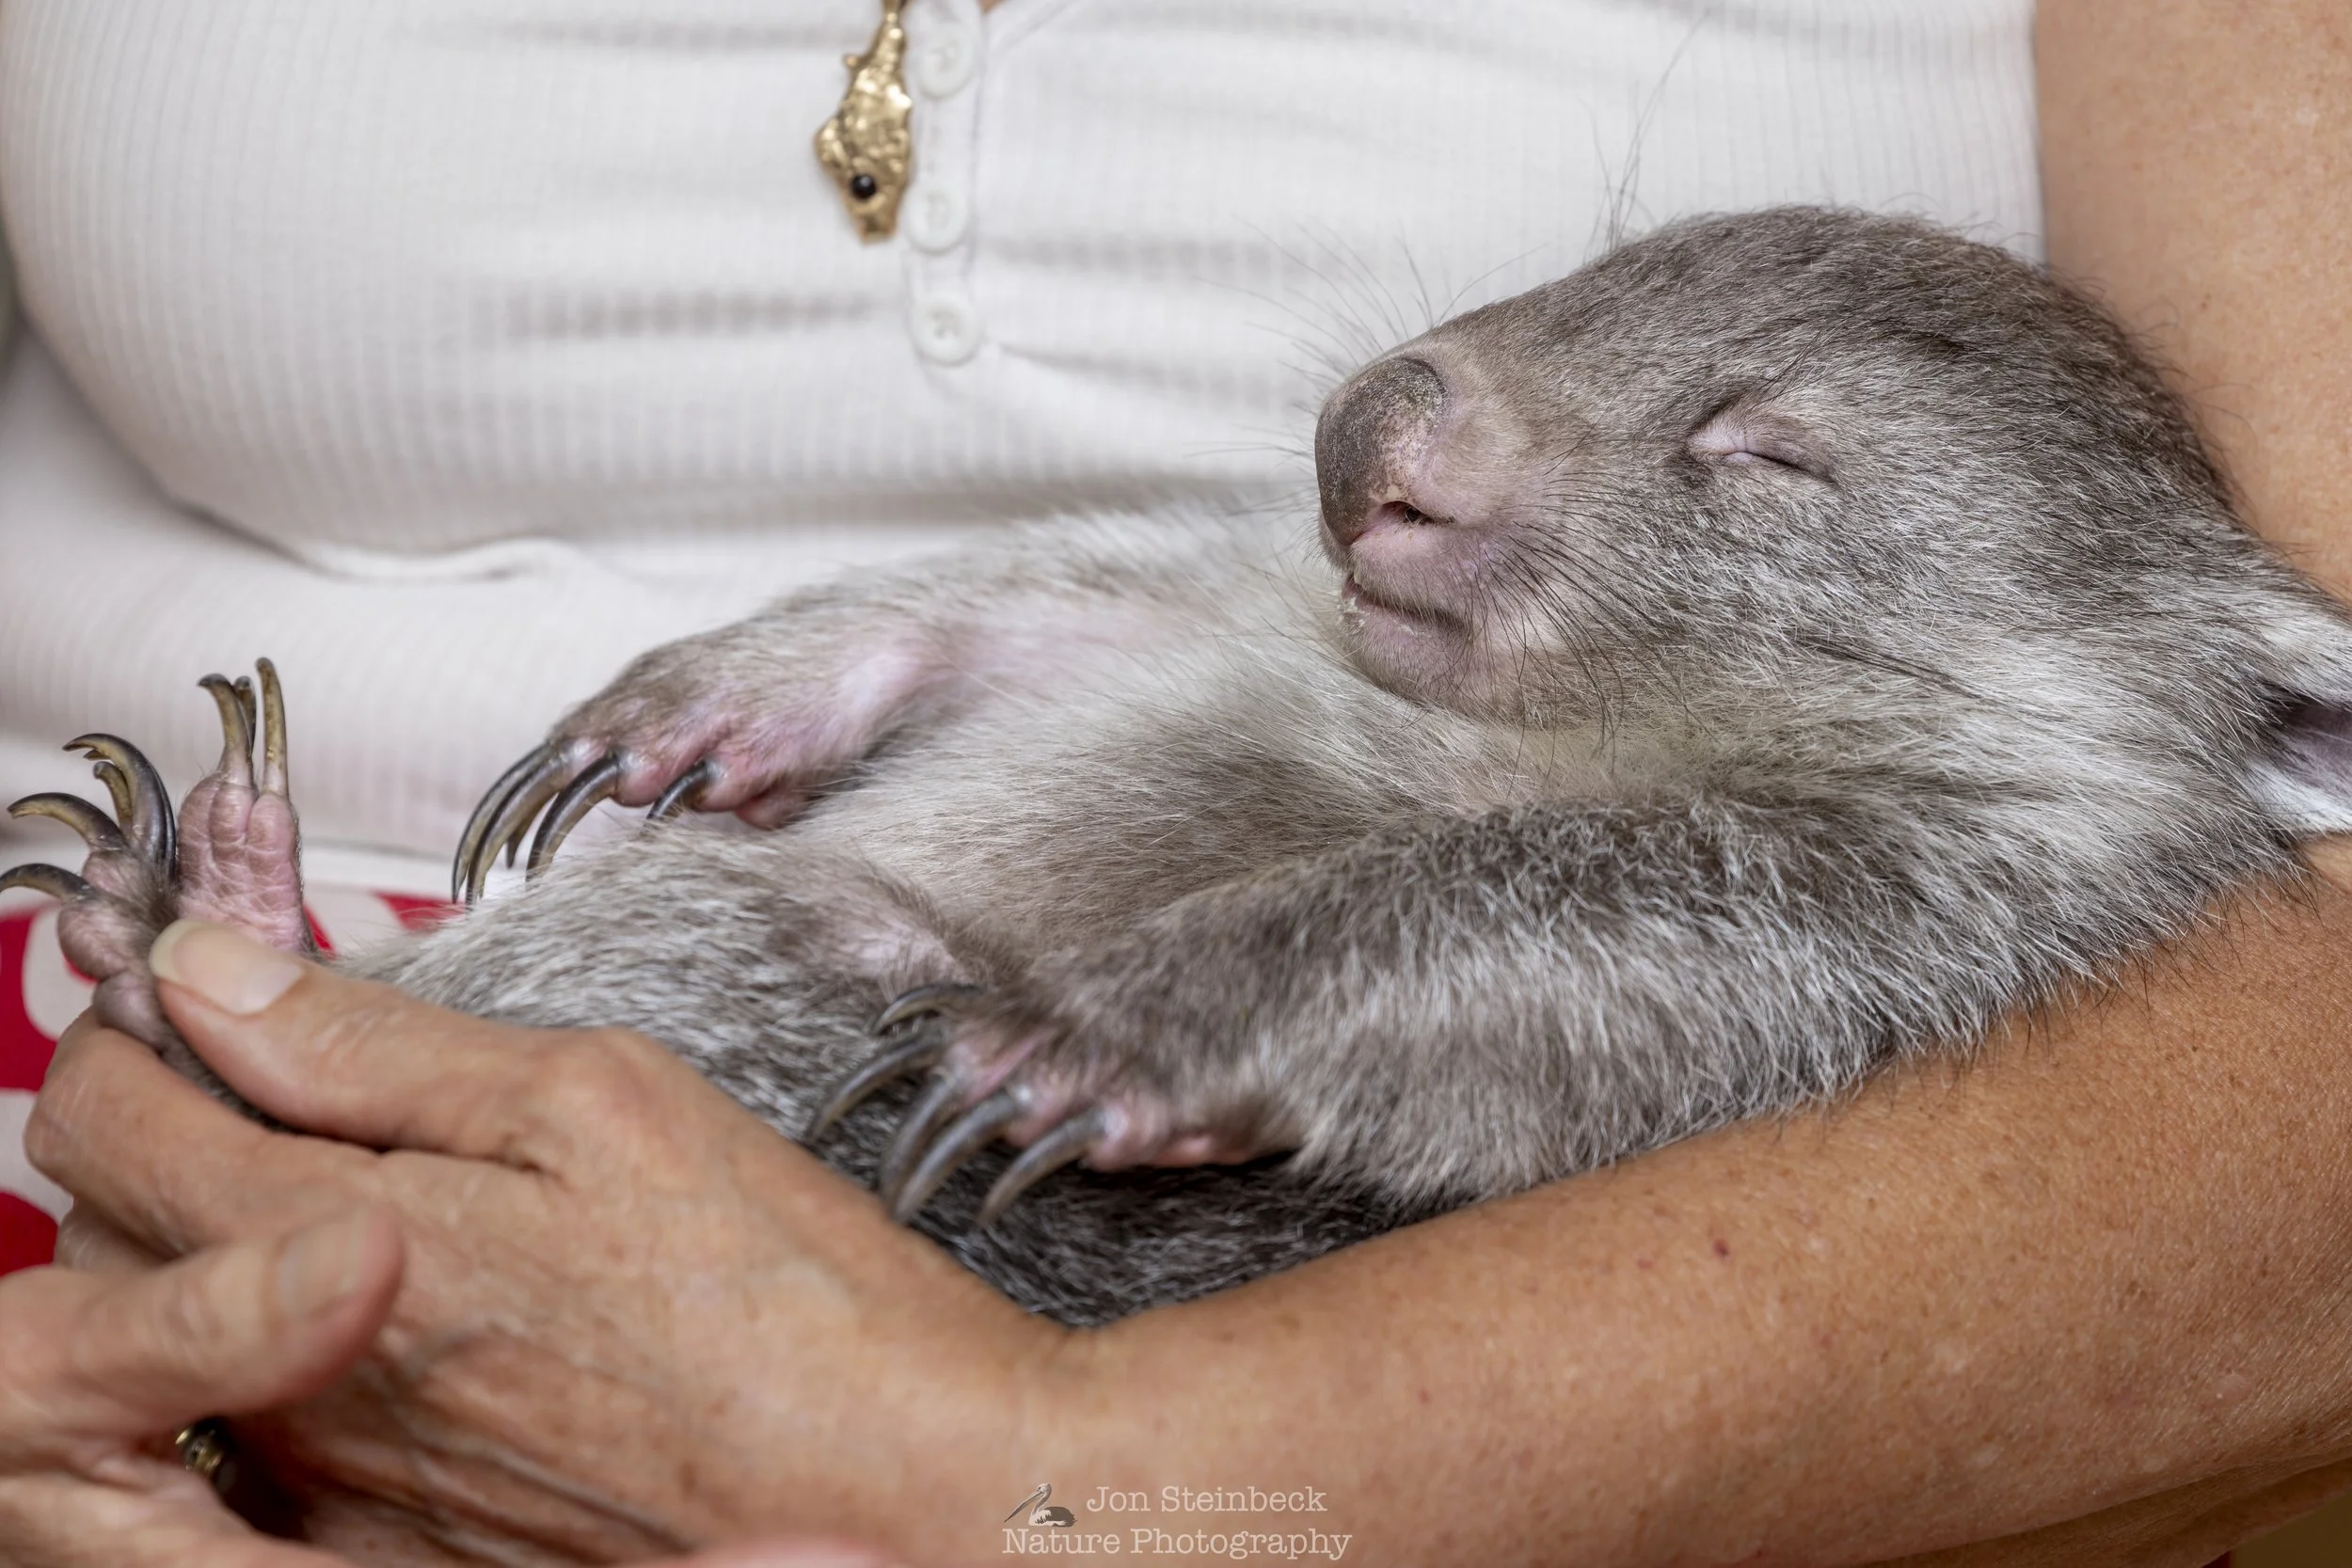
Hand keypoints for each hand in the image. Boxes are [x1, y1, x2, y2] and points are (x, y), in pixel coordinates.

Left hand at [28, 922, 1070, 1563]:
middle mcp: (312, 1390)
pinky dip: (302, 1358)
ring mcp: (350, 1491)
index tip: (192, 996)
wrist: (907, 1490)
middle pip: (123, 1234)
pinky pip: (280, 1447)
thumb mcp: (597, 1104)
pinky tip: (433, 1314)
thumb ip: (381, 1047)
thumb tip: (221, 976)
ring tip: (383, 1184)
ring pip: (198, 1344)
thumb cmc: (787, 1298)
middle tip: (284, 1069)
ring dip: (234, 1240)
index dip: (135, 1032)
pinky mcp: (407, 1556)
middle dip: (168, 1128)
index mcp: (349, 1247)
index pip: (114, 1121)